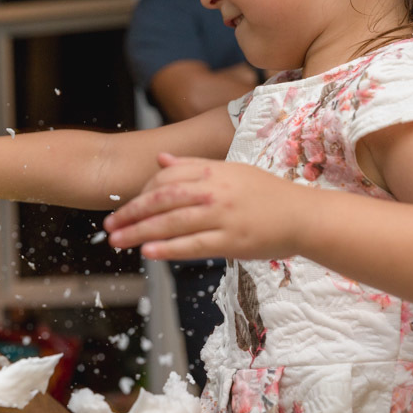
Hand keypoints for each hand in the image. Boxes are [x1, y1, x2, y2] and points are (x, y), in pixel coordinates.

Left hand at [104, 153, 307, 260]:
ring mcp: (223, 216)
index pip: (166, 179)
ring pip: (172, 223)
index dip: (140, 194)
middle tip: (108, 226)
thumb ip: (194, 166)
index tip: (124, 207)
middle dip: (131, 214)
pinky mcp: (232, 241)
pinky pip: (193, 245)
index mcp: (213, 172)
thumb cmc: (267, 195)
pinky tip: (148, 252)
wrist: (304, 216)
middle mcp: (215, 191)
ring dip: (140, 233)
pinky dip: (168, 248)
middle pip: (162, 200)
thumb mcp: (231, 171)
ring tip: (117, 241)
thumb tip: (160, 160)